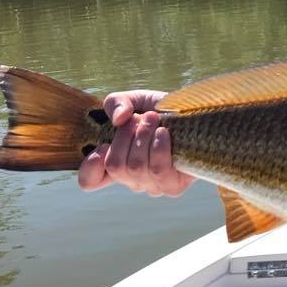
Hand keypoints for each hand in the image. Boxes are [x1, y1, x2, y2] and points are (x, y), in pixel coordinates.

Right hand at [78, 90, 193, 196]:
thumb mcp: (135, 100)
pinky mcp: (173, 186)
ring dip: (145, 136)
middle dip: (127, 135)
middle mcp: (132, 179)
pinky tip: (164, 133)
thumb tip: (119, 119)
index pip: (90, 181)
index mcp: (117, 163)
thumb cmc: (163, 111)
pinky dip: (159, 147)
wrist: (196, 115)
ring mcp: (152, 185)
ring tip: (155, 120)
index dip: (91, 166)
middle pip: (116, 166)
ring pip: (136, 166)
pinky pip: (158, 170)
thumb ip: (116, 103)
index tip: (103, 145)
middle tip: (142, 118)